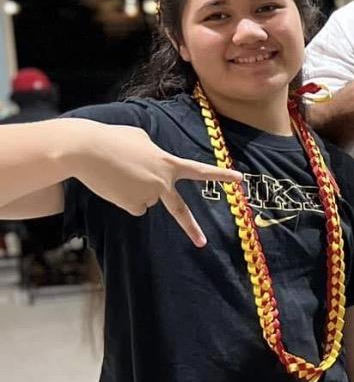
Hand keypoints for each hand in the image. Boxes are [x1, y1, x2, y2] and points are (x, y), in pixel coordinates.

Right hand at [70, 123, 240, 247]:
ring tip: (119, 173)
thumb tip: (156, 168)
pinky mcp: (131, 206)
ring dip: (134, 189)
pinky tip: (114, 184)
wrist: (86, 150)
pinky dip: (124, 197)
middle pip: (179, 211)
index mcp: (168, 163)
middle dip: (192, 229)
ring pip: (146, 200)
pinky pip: (132, 205)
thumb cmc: (112, 139)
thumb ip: (155, 154)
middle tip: (202, 243)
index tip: (240, 180)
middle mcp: (162, 183)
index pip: (200, 171)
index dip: (221, 175)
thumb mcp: (141, 139)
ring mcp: (148, 196)